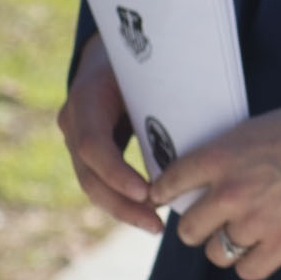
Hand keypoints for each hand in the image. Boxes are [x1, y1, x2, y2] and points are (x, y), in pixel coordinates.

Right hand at [57, 35, 163, 233]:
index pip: (92, 144)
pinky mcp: (85, 151)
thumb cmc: (138, 59)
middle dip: (122, 205)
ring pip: (92, 185)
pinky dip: (123, 200)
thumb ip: (165, 96)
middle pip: (90, 175)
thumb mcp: (148, 70)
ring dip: (123, 209)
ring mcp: (75, 137)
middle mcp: (74, 120)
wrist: (110, 53)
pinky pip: (100, 182)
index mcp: (86, 97)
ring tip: (156, 226)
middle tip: (157, 224)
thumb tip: (205, 132)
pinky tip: (149, 215)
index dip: (116, 172)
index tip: (146, 193)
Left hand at [152, 99, 280, 279]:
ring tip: (247, 236)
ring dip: (228, 247)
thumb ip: (228, 156)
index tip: (166, 200)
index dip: (165, 195)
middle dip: (200, 228)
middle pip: (189, 230)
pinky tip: (266, 250)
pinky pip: (249, 271)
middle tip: (213, 224)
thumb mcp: (255, 130)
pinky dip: (254, 263)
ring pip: (217, 254)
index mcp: (218, 158)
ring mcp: (256, 221)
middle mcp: (230, 192)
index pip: (168, 184)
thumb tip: (212, 178)